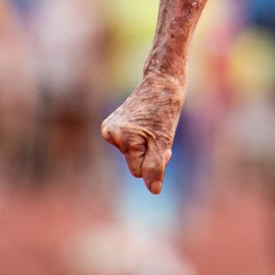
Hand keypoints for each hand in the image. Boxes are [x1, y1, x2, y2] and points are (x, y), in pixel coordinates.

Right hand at [101, 72, 184, 193]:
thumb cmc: (165, 112)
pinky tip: (146, 124)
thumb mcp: (163, 142)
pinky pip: (130, 146)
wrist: (161, 84)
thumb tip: (153, 190)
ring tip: (153, 127)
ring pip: (132, 155)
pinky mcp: (113, 125)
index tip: (164, 145)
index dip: (155, 163)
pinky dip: (141, 140)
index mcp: (120, 137)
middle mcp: (110, 133)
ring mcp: (109, 129)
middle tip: (160, 135)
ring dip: (147, 148)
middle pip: (133, 164)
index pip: (137, 171)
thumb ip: (156, 167)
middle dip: (150, 156)